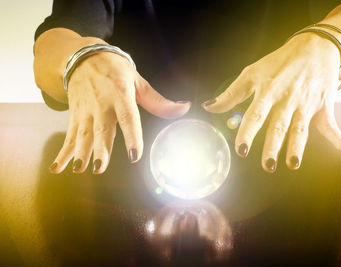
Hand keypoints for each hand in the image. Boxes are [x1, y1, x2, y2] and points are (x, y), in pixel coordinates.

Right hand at [49, 52, 190, 173]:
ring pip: (83, 134)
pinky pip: (69, 135)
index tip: (134, 155)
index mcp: (120, 94)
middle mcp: (101, 104)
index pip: (128, 117)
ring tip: (80, 169)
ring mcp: (86, 111)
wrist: (81, 57)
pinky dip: (63, 152)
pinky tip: (59, 168)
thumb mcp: (137, 80)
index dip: (131, 136)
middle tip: (100, 168)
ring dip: (81, 153)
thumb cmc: (114, 69)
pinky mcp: (74, 115)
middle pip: (102, 130)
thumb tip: (183, 108)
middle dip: (100, 150)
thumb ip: (158, 101)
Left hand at [202, 33, 340, 172]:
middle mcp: (287, 99)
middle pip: (278, 126)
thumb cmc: (279, 62)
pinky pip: (331, 122)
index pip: (255, 115)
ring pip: (301, 129)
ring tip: (293, 164)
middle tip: (267, 166)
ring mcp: (307, 103)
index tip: (241, 150)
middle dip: (272, 146)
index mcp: (268, 91)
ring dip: (298, 147)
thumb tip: (209, 108)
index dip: (247, 132)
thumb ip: (231, 93)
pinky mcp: (324, 104)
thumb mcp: (252, 73)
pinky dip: (338, 135)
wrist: (314, 46)